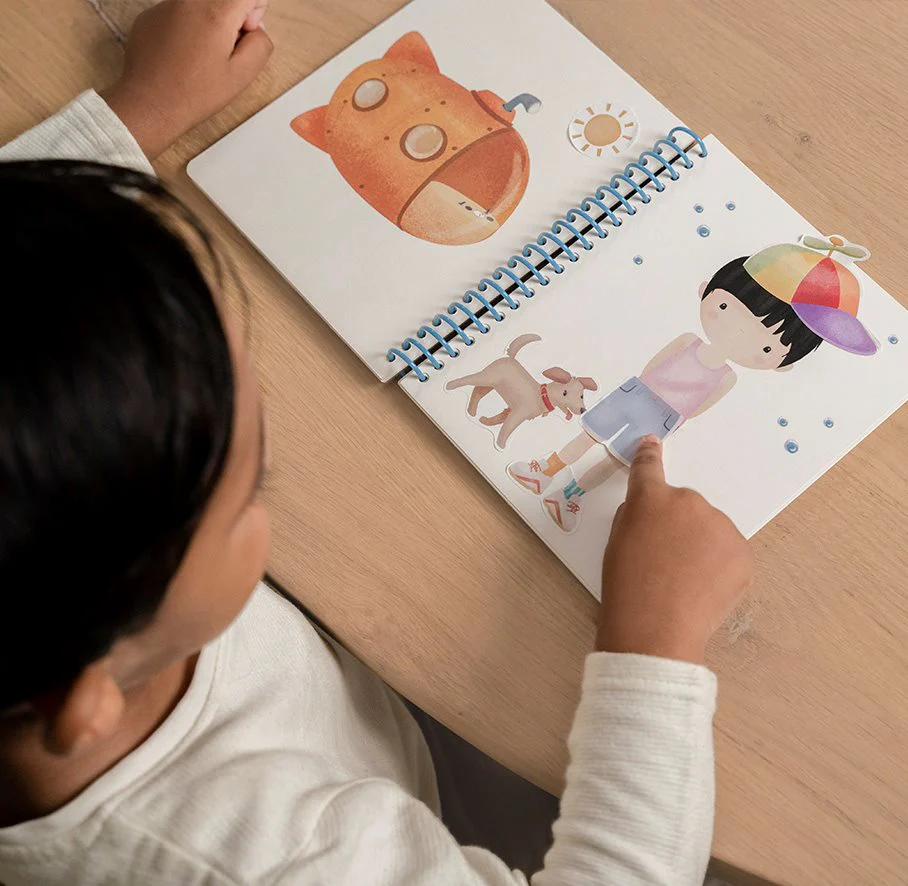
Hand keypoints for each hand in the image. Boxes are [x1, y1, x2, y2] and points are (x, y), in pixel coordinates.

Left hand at [101, 0, 272, 158]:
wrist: (150, 104)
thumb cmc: (193, 94)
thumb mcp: (241, 75)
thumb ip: (260, 44)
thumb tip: (257, 30)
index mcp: (216, 12)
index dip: (254, 13)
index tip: (243, 36)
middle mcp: (189, 0)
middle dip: (232, 19)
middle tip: (224, 50)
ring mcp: (167, 5)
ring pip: (204, 4)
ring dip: (211, 24)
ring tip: (202, 56)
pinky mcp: (152, 15)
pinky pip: (181, 12)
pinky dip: (188, 29)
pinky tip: (183, 56)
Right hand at [596, 437, 752, 663]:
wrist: (656, 628)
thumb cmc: (625, 587)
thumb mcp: (615, 543)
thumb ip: (634, 516)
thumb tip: (652, 510)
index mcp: (651, 498)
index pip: (648, 467)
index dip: (648, 455)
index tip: (652, 444)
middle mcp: (689, 502)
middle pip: (685, 505)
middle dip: (677, 524)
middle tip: (665, 558)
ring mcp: (721, 527)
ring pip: (709, 528)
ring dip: (700, 544)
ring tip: (685, 578)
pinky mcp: (743, 553)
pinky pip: (728, 551)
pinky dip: (718, 564)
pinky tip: (702, 587)